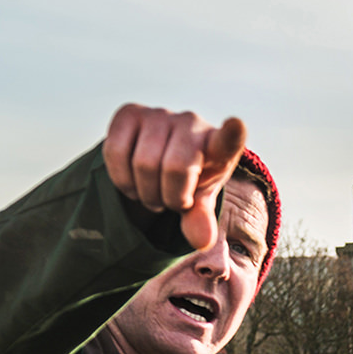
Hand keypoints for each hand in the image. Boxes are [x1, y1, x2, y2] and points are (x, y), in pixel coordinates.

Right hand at [104, 103, 248, 253]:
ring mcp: (160, 114)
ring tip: (154, 190)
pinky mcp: (129, 112)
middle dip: (169, 197)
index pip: (227, 140)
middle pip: (174, 169)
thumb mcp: (200, 201)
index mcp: (218, 146)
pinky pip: (116, 152)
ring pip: (143, 163)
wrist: (161, 155)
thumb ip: (202, 219)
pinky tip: (134, 181)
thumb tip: (201, 241)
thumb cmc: (189, 179)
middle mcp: (191, 123)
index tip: (236, 125)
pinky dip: (122, 179)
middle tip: (171, 200)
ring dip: (145, 192)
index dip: (231, 134)